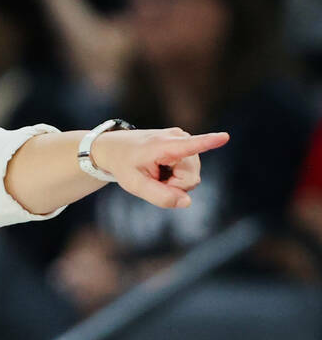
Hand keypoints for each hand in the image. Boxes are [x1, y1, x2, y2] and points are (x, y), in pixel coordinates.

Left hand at [91, 127, 229, 208]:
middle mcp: (179, 138)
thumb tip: (186, 202)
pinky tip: (162, 169)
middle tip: (153, 178)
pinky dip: (176, 177)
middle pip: (190, 179)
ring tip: (156, 172)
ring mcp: (185, 140)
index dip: (208, 142)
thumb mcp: (134, 185)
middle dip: (173, 186)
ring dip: (174, 182)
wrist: (115, 148)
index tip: (225, 137)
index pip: (190, 145)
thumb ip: (159, 196)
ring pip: (192, 178)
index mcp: (164, 145)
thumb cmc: (124, 165)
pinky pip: (189, 173)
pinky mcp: (187, 145)